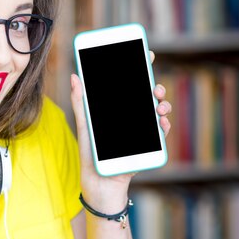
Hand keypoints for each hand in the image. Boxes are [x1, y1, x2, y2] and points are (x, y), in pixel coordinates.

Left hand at [70, 51, 171, 211]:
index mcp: (116, 112)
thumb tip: (75, 76)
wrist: (99, 184)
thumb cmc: (90, 155)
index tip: (146, 54)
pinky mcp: (147, 148)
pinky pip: (160, 135)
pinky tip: (161, 122)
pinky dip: (163, 127)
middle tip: (153, 86)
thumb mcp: (85, 126)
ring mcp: (141, 133)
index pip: (129, 87)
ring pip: (156, 113)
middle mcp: (131, 119)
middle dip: (154, 88)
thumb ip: (81, 102)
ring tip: (158, 105)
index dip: (139, 70)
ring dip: (162, 105)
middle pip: (146, 98)